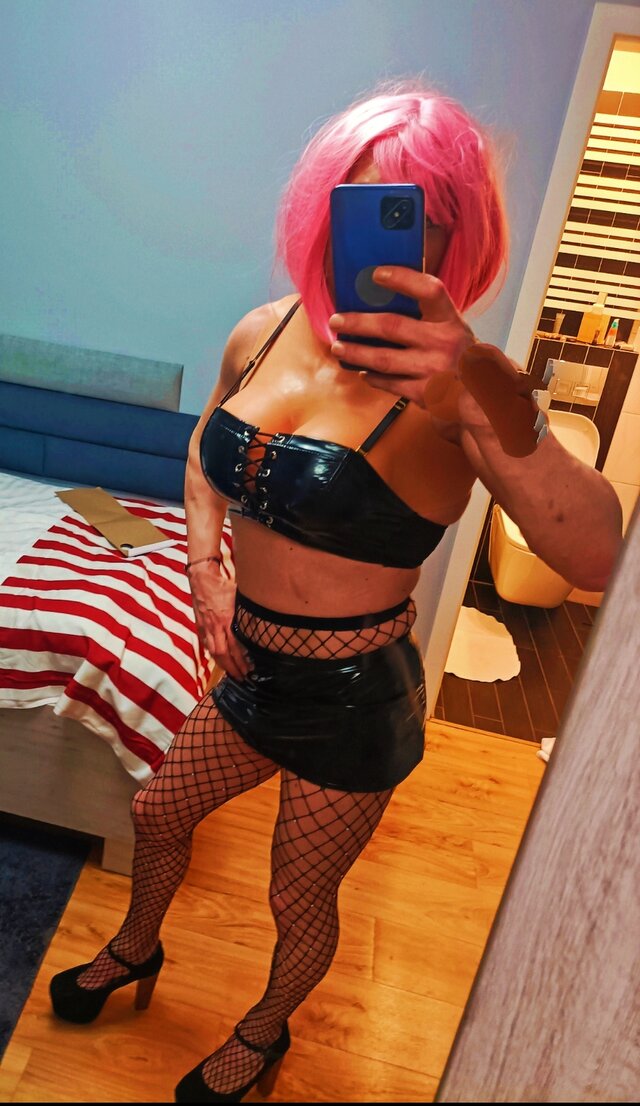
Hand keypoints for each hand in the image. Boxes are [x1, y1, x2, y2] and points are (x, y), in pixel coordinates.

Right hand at [187, 564, 251, 680]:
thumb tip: (262, 621)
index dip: (241, 661)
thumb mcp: (240, 596)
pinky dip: (214, 655)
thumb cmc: (223, 585)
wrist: (201, 578)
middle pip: (223, 654)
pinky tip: (220, 660)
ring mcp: (205, 627)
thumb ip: (247, 611)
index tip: (249, 670)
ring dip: (223, 664)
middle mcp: (215, 626)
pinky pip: (207, 644)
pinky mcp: (200, 625)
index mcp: (227, 619)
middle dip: (232, 668)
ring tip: (232, 672)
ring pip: (213, 651)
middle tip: (241, 678)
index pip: (235, 646)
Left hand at [329, 266, 548, 457]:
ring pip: (382, 358)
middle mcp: (443, 343)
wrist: (483, 403)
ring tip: (338, 347)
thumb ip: (430, 320)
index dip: (403, 279)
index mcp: (452, 322)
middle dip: (358, 322)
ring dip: (356, 352)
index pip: (429, 290)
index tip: (377, 274)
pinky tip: (361, 371)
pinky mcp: (423, 394)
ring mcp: (432, 370)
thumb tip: (383, 304)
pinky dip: (372, 377)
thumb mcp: (455, 334)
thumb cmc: (462, 363)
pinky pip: (388, 383)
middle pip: (391, 326)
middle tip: (336, 320)